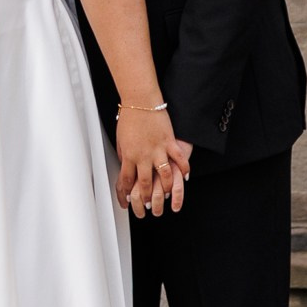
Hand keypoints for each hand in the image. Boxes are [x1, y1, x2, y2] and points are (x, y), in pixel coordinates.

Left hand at [115, 101, 190, 218]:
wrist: (140, 100)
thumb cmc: (130, 118)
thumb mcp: (121, 140)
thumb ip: (124, 156)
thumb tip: (125, 167)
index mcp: (129, 155)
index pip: (127, 181)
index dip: (128, 193)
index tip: (129, 199)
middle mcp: (143, 155)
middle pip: (145, 184)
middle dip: (147, 198)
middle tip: (148, 205)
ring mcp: (158, 149)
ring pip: (164, 176)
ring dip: (166, 188)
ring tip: (167, 195)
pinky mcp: (169, 142)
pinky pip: (179, 159)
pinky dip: (184, 169)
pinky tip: (185, 176)